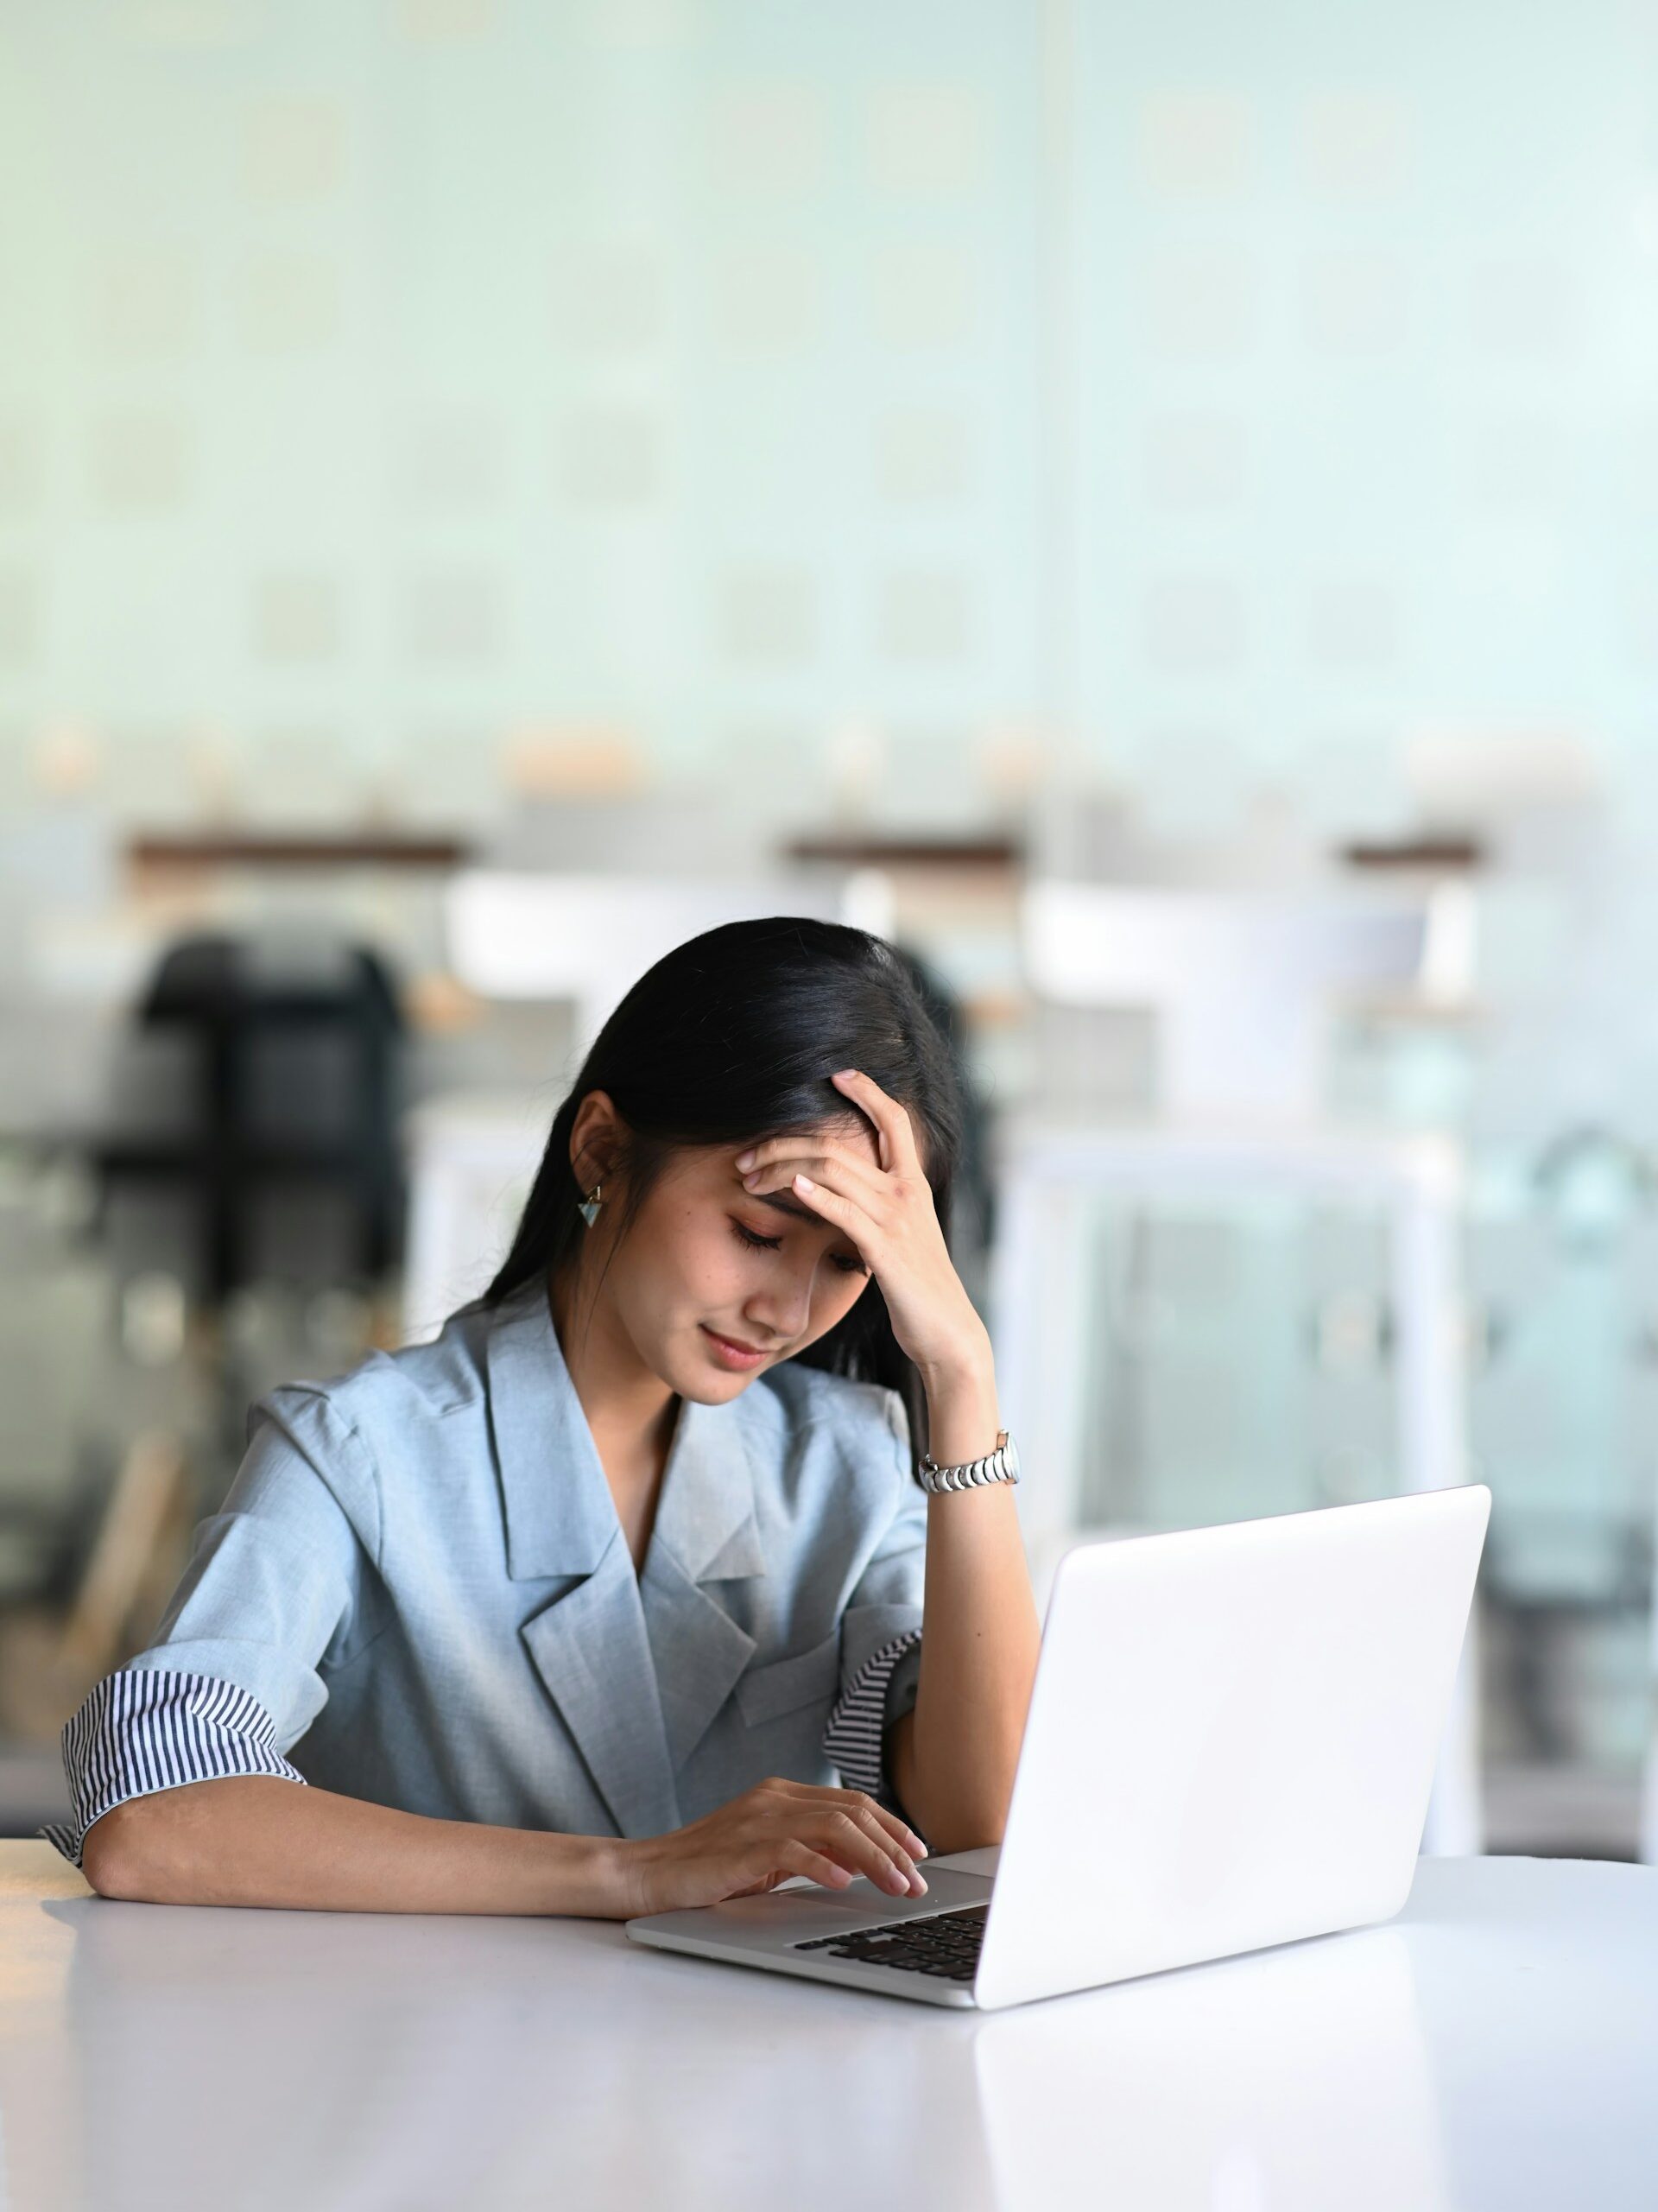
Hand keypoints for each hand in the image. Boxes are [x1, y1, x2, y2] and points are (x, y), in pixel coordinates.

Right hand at [618, 1776, 928, 1917]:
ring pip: (834, 1827)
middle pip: (852, 1811)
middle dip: (893, 1846)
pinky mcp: (741, 1848)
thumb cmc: (708, 1869)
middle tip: (917, 1879)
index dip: (891, 1825)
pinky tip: (845, 1884)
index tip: (917, 1852)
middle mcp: (774, 1798)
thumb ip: (810, 1849)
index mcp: (782, 1794)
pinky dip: (824, 1866)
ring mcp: (757, 1819)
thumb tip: (864, 1863)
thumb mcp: (768, 1855)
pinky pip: (792, 1850)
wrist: (648, 1872)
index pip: (852, 1802)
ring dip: (873, 1858)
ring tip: (896, 1886)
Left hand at [734, 1068, 990, 1382]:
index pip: (894, 1121)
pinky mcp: (886, 1250)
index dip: (868, 1091)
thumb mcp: (902, 1238)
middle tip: (747, 1155)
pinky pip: (845, 1212)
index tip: (836, 1076)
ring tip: (749, 1176)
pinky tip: (790, 1189)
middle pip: (841, 1143)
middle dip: (786, 1142)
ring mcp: (897, 1219)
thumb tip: (842, 1195)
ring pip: (834, 1169)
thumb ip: (878, 1210)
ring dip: (782, 1167)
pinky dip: (815, 1196)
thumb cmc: (919, 1289)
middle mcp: (907, 1192)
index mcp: (913, 1184)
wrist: (948, 1333)